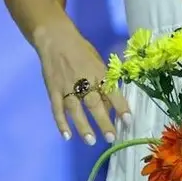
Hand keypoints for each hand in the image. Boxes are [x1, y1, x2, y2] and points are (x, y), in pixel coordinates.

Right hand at [33, 18, 129, 144]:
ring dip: (83, 126)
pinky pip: (56, 108)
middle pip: (93, 103)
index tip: (128, 121)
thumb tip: (111, 106)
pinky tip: (66, 136)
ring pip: (74, 109)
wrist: (55, 39)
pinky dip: (60, 122)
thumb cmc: (81, 51)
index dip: (120, 106)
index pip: (111, 91)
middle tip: (111, 137)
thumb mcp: (98, 62)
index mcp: (97, 72)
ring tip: (91, 141)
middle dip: (103, 121)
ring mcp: (66, 86)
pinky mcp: (53, 90)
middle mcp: (83, 80)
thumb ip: (104, 82)